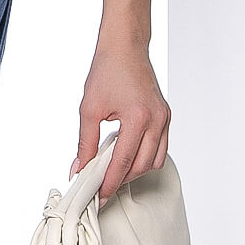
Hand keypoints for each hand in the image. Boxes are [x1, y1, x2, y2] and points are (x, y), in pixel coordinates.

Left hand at [71, 36, 170, 207]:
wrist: (125, 48)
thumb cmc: (107, 71)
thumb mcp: (89, 109)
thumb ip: (84, 143)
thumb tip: (79, 169)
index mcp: (138, 117)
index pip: (124, 161)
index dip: (110, 182)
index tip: (98, 196)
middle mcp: (157, 120)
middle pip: (142, 166)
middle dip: (121, 180)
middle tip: (102, 188)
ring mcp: (164, 118)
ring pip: (155, 161)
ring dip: (135, 171)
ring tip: (113, 173)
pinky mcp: (165, 116)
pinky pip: (160, 148)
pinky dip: (144, 158)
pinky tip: (126, 156)